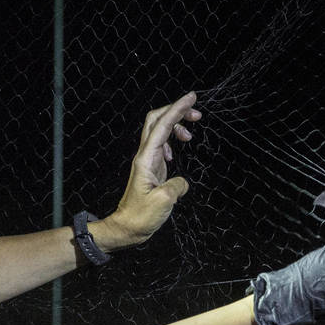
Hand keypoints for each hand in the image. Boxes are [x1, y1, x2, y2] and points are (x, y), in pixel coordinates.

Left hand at [101, 92, 200, 245]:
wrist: (127, 227)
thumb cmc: (141, 216)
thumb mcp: (164, 201)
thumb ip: (177, 185)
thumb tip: (181, 180)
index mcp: (146, 159)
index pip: (162, 125)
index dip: (177, 109)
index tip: (192, 97)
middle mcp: (144, 155)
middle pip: (156, 121)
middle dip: (175, 111)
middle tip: (197, 113)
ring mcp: (146, 160)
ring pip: (159, 131)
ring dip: (175, 126)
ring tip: (190, 136)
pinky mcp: (150, 168)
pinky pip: (160, 145)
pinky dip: (171, 140)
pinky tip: (177, 150)